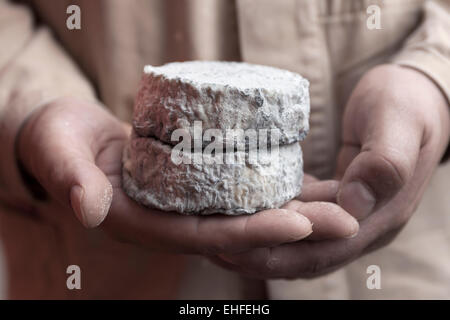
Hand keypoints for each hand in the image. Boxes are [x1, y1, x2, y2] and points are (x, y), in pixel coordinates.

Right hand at [16, 97, 355, 254]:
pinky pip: (241, 193)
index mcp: (144, 222)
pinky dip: (275, 191)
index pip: (206, 233)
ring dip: (295, 212)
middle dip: (292, 228)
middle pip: (240, 230)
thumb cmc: (60, 143)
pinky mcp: (196, 186)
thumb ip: (70, 178)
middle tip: (347, 220)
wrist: (68, 139)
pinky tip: (311, 186)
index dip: (252, 231)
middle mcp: (173, 220)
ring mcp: (187, 205)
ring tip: (344, 205)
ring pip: (247, 213)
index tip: (300, 223)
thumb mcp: (58, 154)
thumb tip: (90, 207)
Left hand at [213, 65, 449, 277]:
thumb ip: (384, 161)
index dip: (279, 252)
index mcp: (381, 215)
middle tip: (211, 246)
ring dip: (261, 239)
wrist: (416, 98)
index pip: (325, 248)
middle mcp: (363, 223)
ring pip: (299, 237)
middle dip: (258, 253)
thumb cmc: (407, 103)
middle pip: (305, 252)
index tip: (233, 246)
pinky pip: (299, 214)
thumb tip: (354, 202)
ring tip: (217, 235)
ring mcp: (349, 212)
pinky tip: (243, 209)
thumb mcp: (400, 121)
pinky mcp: (335, 198)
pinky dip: (272, 216)